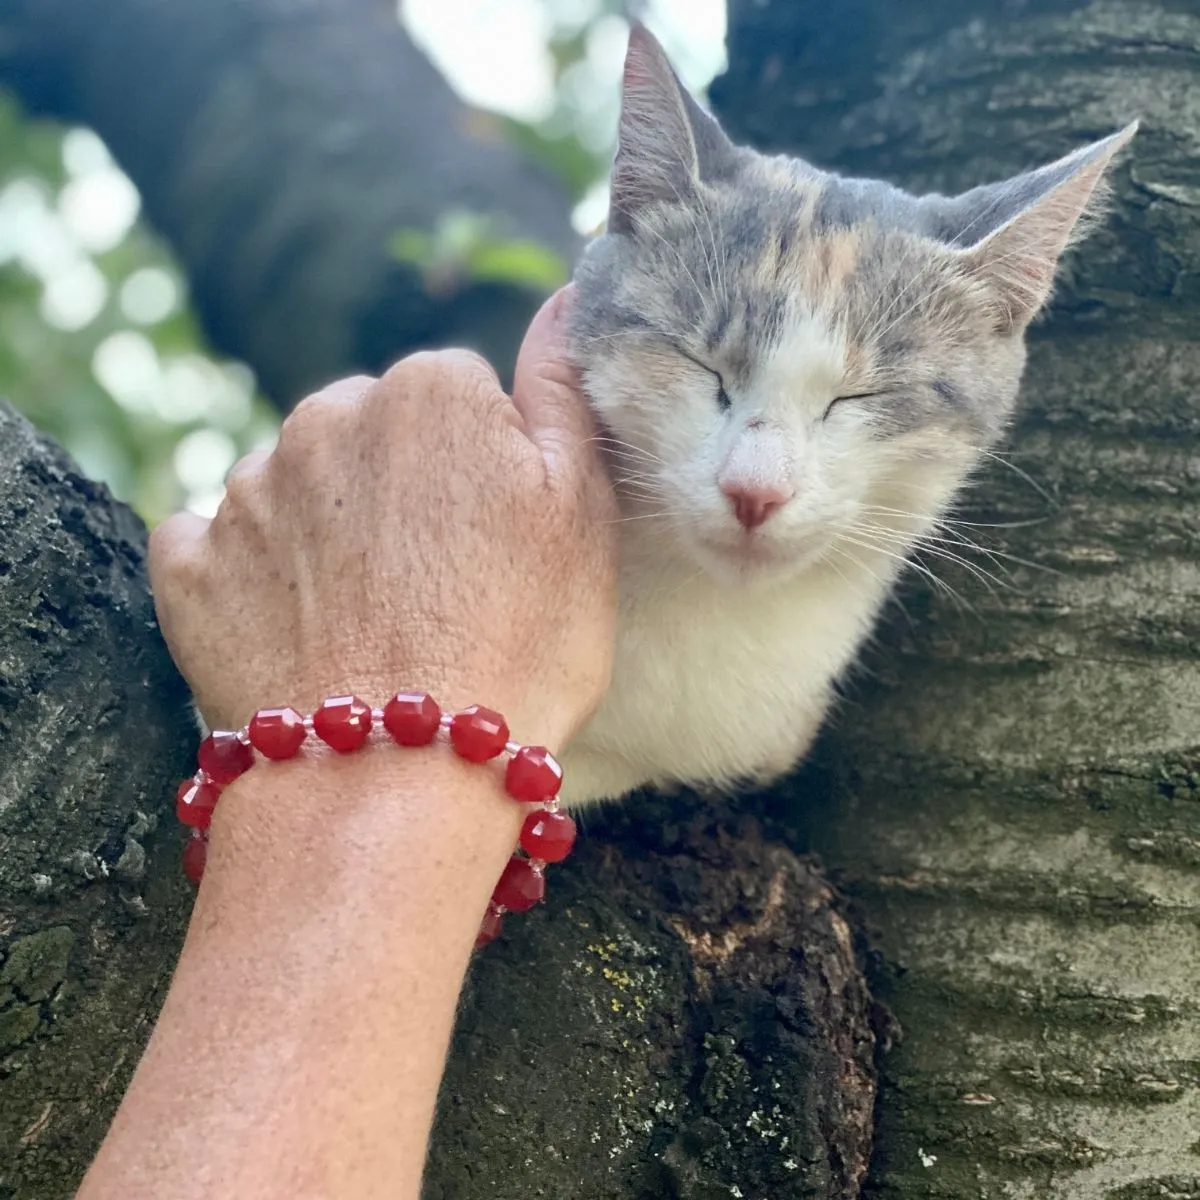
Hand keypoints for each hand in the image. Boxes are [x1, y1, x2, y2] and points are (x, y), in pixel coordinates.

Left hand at [149, 287, 618, 749]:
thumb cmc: (520, 647)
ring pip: (301, 488)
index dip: (487, 471)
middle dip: (404, 490)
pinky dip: (252, 574)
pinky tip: (297, 628)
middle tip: (440, 588)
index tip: (500, 541)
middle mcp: (325, 417)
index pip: (461, 398)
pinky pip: (219, 544)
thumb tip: (568, 297)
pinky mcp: (189, 565)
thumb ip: (564, 391)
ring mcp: (247, 491)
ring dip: (330, 533)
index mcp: (429, 392)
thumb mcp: (584, 514)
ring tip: (373, 621)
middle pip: (375, 434)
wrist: (397, 780)